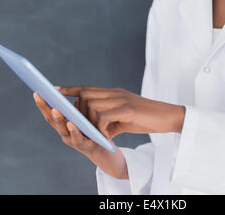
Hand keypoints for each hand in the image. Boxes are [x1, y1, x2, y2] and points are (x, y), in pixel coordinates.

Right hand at [33, 92, 128, 178]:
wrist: (106, 150)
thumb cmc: (94, 130)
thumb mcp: (83, 117)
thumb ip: (77, 109)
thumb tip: (72, 95)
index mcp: (64, 124)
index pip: (50, 112)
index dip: (43, 103)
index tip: (36, 91)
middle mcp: (65, 133)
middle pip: (52, 120)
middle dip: (45, 108)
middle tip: (39, 96)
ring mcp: (73, 141)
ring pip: (63, 130)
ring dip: (58, 119)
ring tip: (54, 109)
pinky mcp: (85, 146)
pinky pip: (78, 138)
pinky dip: (73, 131)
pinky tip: (71, 123)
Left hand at [56, 85, 185, 138]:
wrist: (168, 116)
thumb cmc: (147, 118)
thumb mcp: (125, 119)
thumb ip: (109, 120)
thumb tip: (96, 129)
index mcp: (114, 93)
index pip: (88, 88)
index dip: (71, 89)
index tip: (56, 90)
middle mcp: (115, 93)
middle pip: (86, 95)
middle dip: (77, 109)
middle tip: (76, 122)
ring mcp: (120, 99)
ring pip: (92, 104)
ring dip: (88, 120)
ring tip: (92, 133)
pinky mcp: (127, 109)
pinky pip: (104, 116)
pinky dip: (100, 127)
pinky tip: (105, 136)